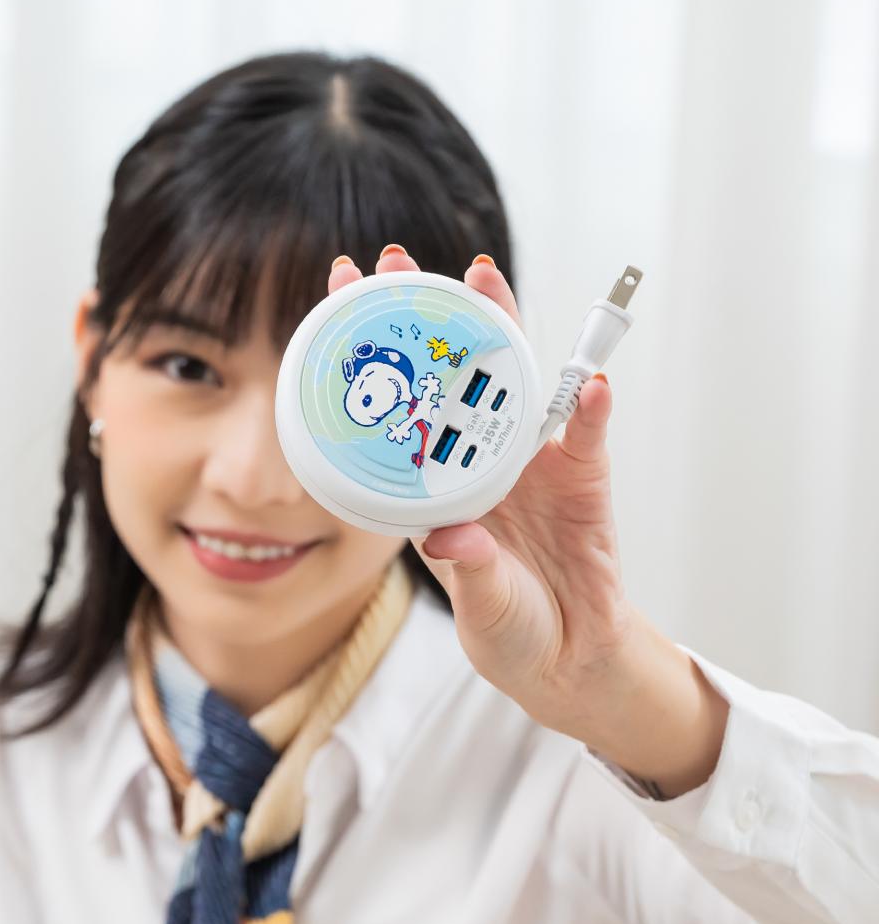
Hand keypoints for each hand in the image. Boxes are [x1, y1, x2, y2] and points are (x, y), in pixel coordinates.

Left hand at [327, 245, 637, 736]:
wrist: (568, 660)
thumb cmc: (508, 626)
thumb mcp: (479, 604)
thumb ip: (469, 568)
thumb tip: (451, 538)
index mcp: (438, 488)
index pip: (399, 414)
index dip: (372, 363)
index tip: (336, 304)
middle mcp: (479, 463)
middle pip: (452, 379)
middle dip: (427, 320)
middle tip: (399, 262)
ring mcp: (532, 466)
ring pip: (513, 385)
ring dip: (501, 332)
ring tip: (483, 281)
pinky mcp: (582, 481)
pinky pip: (583, 439)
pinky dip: (587, 414)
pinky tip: (587, 384)